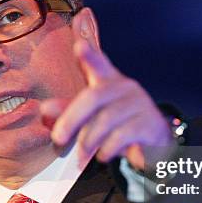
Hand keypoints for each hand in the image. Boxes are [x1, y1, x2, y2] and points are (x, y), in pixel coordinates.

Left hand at [40, 11, 172, 169]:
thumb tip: (45, 109)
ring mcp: (139, 103)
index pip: (99, 63)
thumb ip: (69, 112)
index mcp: (109, 80)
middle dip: (71, 119)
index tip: (79, 47)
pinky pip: (122, 135)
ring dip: (89, 141)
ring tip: (81, 155)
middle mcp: (124, 87)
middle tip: (58, 138)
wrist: (155, 142)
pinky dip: (108, 148)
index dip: (89, 55)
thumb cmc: (120, 125)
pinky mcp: (149, 122)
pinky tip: (103, 155)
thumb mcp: (93, 117)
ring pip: (106, 120)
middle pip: (93, 97)